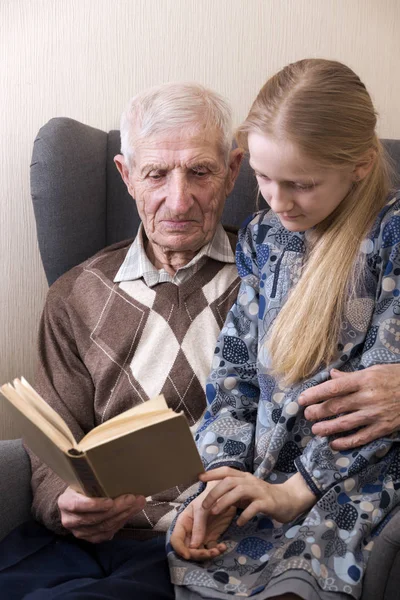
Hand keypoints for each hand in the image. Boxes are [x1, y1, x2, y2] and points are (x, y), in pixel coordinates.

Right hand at [58, 487, 145, 542]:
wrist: (72, 504)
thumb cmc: (81, 488)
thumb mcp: (82, 482)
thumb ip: (94, 481)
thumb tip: (120, 473)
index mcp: (65, 503)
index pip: (77, 505)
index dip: (94, 505)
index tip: (110, 501)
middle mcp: (70, 520)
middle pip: (95, 518)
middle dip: (117, 508)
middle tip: (132, 498)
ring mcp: (80, 532)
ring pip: (104, 526)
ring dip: (123, 515)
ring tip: (137, 504)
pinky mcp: (90, 538)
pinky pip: (107, 533)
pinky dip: (121, 523)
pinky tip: (130, 513)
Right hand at [170, 483, 235, 560]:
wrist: (225, 494)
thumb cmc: (209, 498)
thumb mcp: (201, 509)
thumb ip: (198, 527)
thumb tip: (194, 547)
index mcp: (183, 523)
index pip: (176, 540)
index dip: (179, 549)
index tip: (188, 555)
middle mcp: (190, 532)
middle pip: (188, 550)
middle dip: (197, 554)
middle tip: (209, 553)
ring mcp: (201, 536)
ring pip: (200, 552)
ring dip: (208, 555)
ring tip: (218, 550)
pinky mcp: (212, 538)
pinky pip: (212, 549)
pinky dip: (217, 551)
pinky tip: (223, 547)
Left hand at [200, 468, 314, 525]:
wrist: (288, 500)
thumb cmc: (263, 496)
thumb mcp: (247, 491)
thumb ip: (233, 491)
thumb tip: (213, 495)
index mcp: (244, 477)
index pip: (226, 471)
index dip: (212, 473)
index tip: (199, 478)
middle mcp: (250, 481)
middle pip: (229, 481)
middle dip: (214, 492)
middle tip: (203, 506)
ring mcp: (259, 491)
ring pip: (239, 491)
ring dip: (225, 502)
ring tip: (215, 512)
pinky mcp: (267, 503)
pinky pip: (254, 507)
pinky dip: (244, 515)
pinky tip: (239, 523)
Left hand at [298, 365, 399, 449]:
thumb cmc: (396, 377)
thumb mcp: (374, 370)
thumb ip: (351, 375)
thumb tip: (331, 375)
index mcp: (363, 380)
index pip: (333, 388)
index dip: (315, 394)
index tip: (302, 399)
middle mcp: (367, 397)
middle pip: (336, 406)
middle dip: (318, 411)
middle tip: (306, 415)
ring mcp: (375, 414)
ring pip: (345, 423)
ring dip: (328, 428)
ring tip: (315, 430)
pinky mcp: (383, 427)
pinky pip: (361, 437)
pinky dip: (347, 442)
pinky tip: (335, 443)